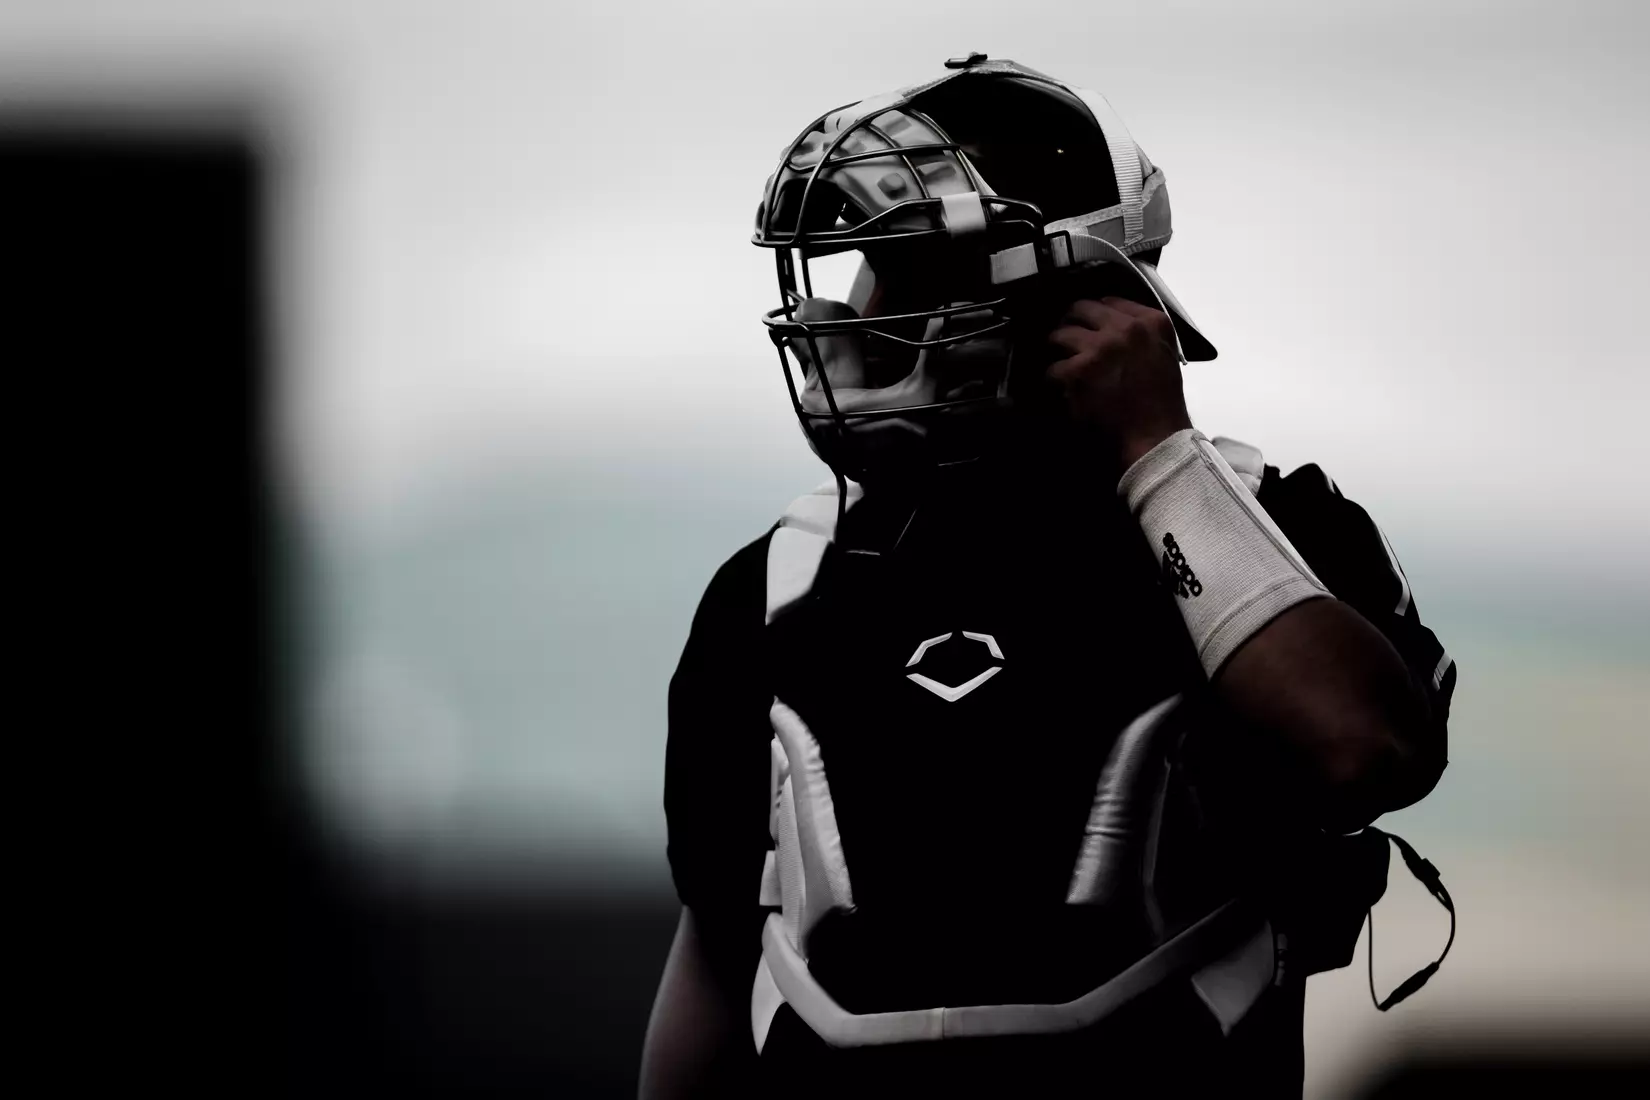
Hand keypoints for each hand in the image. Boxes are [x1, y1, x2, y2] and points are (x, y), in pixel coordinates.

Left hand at [1045, 296, 1193, 468]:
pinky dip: (1055, 381)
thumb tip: (1110, 324)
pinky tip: (1063, 390)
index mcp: (1151, 322)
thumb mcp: (1164, 354)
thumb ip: (1141, 334)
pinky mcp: (1078, 372)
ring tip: (1062, 363)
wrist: (1155, 436)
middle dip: (1069, 323)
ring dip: (1058, 350)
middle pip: (1081, 309)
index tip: (1087, 324)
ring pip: (1061, 335)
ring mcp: (1100, 349)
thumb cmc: (1161, 402)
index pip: (1110, 301)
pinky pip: (1053, 369)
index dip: (1094, 314)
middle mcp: (1125, 330)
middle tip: (1065, 337)